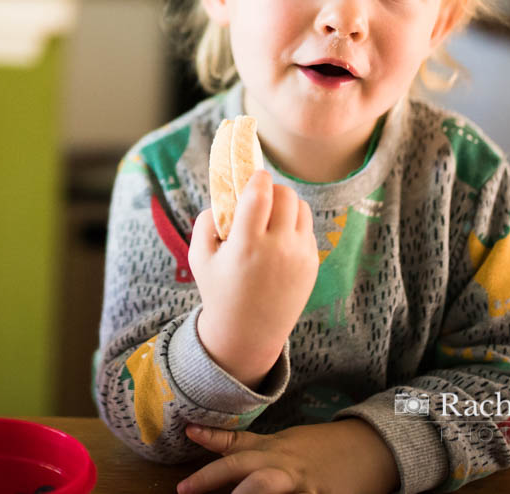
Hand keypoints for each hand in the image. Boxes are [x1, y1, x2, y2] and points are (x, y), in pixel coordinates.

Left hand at [177, 419, 399, 493]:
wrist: (370, 448)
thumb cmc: (316, 448)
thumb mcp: (277, 442)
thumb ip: (239, 443)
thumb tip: (194, 431)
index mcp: (272, 451)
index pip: (233, 454)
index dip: (206, 469)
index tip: (181, 482)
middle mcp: (285, 467)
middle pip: (249, 475)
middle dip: (217, 482)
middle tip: (189, 492)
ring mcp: (306, 486)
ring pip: (271, 491)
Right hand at [190, 170, 317, 388]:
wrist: (248, 333)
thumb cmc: (218, 291)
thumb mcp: (198, 258)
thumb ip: (205, 221)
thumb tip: (224, 196)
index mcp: (246, 245)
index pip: (260, 194)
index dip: (257, 178)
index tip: (253, 176)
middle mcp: (277, 249)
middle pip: (286, 195)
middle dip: (272, 189)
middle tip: (259, 197)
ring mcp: (299, 257)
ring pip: (301, 208)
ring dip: (286, 205)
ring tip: (270, 217)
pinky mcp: (312, 264)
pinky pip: (307, 229)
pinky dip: (293, 225)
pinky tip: (278, 239)